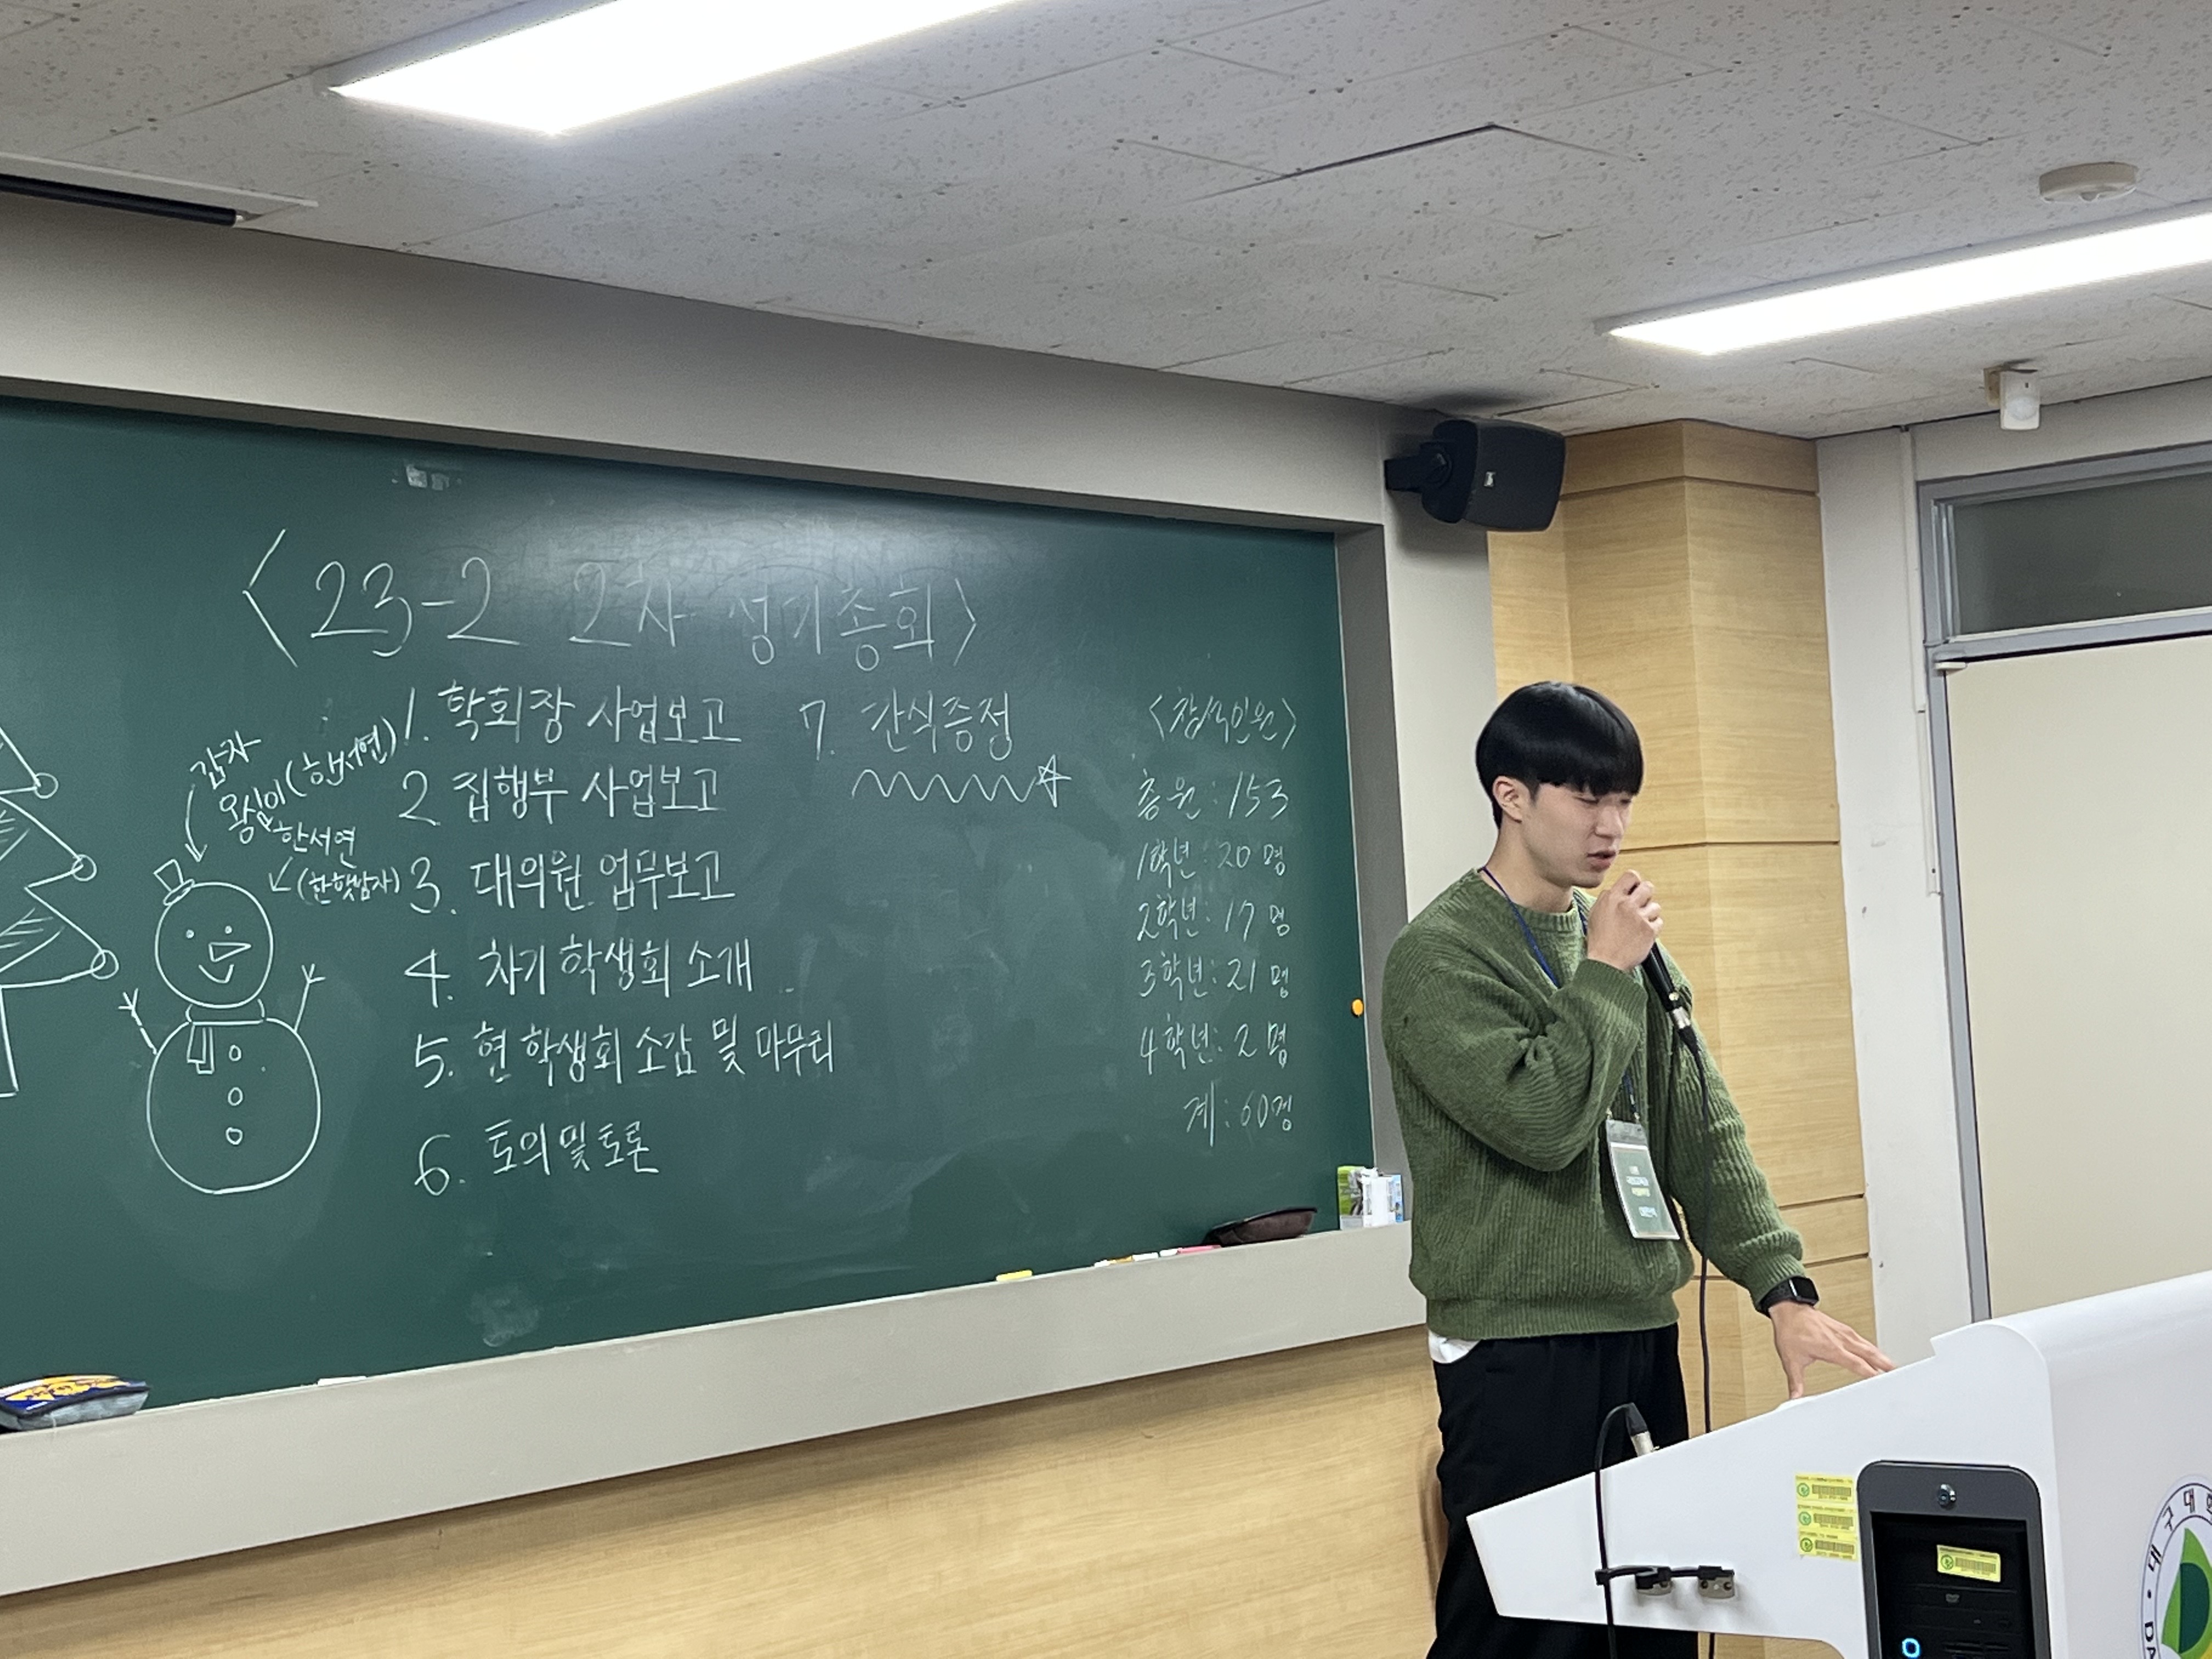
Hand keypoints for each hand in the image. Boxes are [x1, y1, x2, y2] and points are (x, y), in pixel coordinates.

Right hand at [1586, 871, 1660, 970]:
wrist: (1606, 963)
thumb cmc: (1599, 942)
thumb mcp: (1594, 914)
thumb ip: (1606, 899)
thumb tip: (1615, 891)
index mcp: (1612, 898)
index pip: (1631, 876)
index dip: (1635, 882)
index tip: (1634, 888)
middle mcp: (1627, 905)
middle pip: (1648, 887)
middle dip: (1646, 895)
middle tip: (1641, 904)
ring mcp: (1639, 918)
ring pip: (1656, 906)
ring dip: (1650, 913)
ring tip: (1640, 923)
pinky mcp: (1649, 931)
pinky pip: (1659, 922)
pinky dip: (1653, 927)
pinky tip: (1643, 933)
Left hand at [1770, 1301, 1894, 1398]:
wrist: (1788, 1310)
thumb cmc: (1790, 1332)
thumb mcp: (1791, 1359)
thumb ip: (1795, 1381)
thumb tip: (1795, 1397)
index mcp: (1831, 1349)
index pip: (1857, 1364)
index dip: (1871, 1373)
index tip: (1882, 1382)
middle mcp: (1841, 1340)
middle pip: (1869, 1354)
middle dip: (1885, 1365)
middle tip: (1898, 1376)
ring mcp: (1843, 1333)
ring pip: (1868, 1346)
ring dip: (1881, 1357)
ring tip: (1894, 1368)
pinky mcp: (1843, 1328)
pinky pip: (1862, 1340)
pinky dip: (1872, 1348)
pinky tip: (1876, 1354)